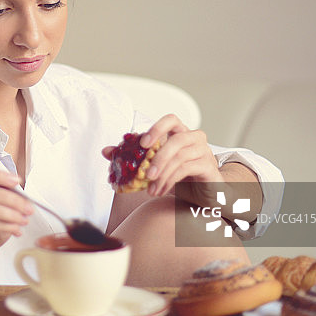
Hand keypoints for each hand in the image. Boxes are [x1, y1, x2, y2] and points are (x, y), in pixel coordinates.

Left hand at [102, 114, 221, 196]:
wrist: (203, 195)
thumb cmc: (179, 177)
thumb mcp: (154, 167)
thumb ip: (132, 158)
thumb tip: (106, 151)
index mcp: (180, 133)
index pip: (171, 120)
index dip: (157, 128)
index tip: (143, 144)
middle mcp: (194, 138)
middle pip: (177, 139)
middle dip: (158, 156)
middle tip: (145, 174)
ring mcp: (204, 151)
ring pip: (181, 156)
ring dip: (163, 173)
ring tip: (151, 189)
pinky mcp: (209, 167)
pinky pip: (188, 169)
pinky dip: (171, 180)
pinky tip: (161, 191)